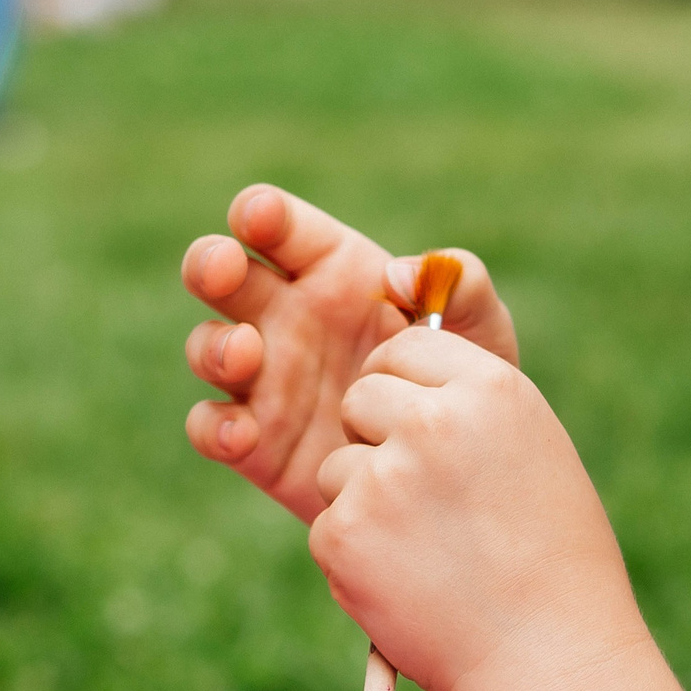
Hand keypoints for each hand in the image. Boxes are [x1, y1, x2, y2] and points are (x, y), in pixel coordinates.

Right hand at [182, 185, 518, 521]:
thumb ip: (461, 286)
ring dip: (214, 345)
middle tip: (223, 269)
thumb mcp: (482, 331)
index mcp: (331, 271)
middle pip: (220, 273)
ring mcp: (263, 377)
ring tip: (247, 355)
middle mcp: (285, 316)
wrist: (458, 475)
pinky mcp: (254, 440)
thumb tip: (397, 274)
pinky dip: (214, 427)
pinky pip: (209, 427)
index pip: (281, 227)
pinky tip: (244, 433)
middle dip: (210, 261)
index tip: (259, 218)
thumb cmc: (464, 386)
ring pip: (208, 347)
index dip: (262, 214)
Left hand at [309, 326, 644, 690]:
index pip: (406, 347)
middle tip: (420, 497)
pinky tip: (412, 583)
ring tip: (431, 552)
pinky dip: (357, 555)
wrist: (548, 661)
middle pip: (360, 397)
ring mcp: (385, 476)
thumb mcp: (533, 452)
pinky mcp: (345, 532)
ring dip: (365, 501)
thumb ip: (472, 407)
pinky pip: (329, 523)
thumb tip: (409, 378)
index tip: (414, 422)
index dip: (403, 386)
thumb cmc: (555, 564)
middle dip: (374, 438)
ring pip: (337, 464)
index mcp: (491, 388)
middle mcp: (434, 420)